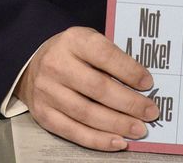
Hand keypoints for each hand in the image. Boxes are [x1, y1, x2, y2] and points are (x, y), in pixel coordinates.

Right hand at [15, 26, 161, 150]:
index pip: (105, 55)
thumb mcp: (88, 42)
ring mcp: (48, 92)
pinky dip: (98, 140)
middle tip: (150, 112)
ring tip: (139, 129)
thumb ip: (111, 58)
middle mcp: (57, 65)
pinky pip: (74, 131)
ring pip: (87, 114)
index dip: (129, 71)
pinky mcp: (44, 115)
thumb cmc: (71, 54)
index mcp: (73, 41)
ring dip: (117, 124)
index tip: (148, 83)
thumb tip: (143, 85)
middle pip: (98, 88)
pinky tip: (117, 141)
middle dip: (129, 103)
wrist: (32, 65)